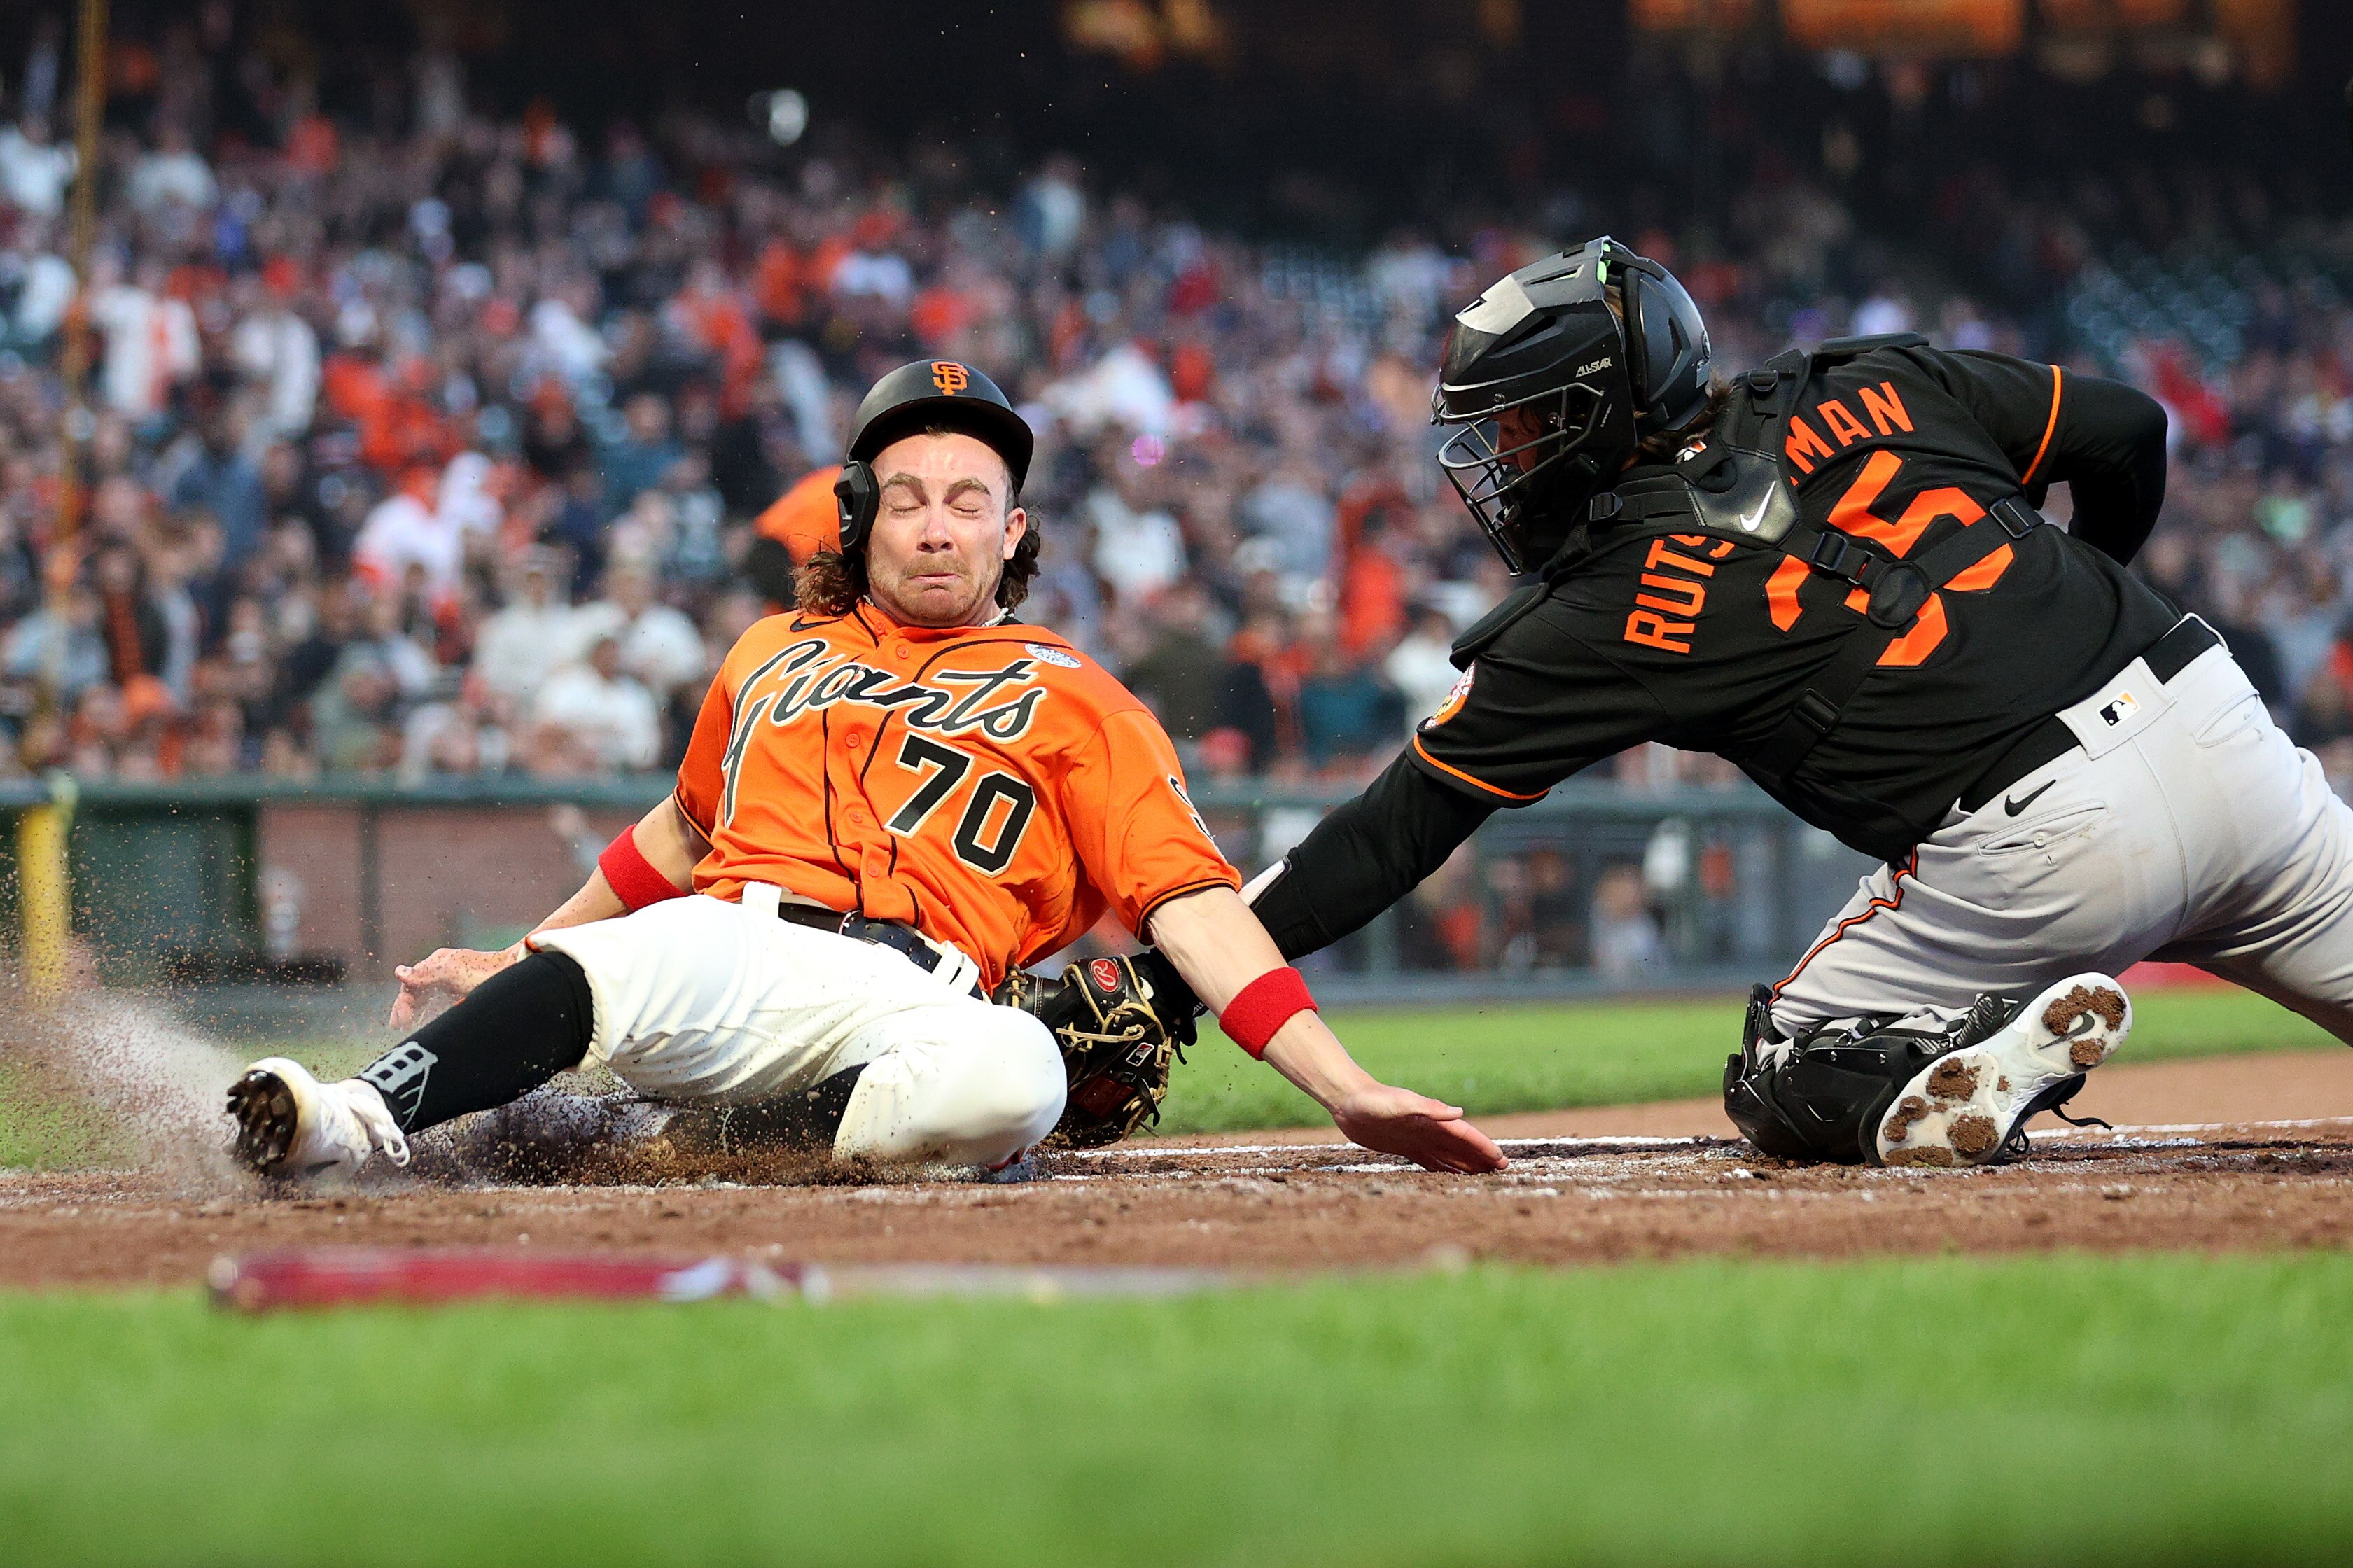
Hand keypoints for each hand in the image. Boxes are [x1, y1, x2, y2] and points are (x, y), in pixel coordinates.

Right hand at [388, 941, 524, 1029]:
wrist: (516, 970)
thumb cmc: (484, 972)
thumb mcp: (449, 973)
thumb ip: (423, 974)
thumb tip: (399, 972)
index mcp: (438, 961)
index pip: (410, 982)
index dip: (402, 1003)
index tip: (398, 1022)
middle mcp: (445, 968)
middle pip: (419, 989)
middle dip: (408, 1007)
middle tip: (400, 1025)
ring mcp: (457, 978)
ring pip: (430, 995)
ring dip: (419, 1010)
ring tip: (411, 1024)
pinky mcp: (468, 989)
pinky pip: (444, 999)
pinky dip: (435, 1010)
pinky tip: (433, 1020)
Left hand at [1329, 1083, 1506, 1173]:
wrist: (1348, 1100)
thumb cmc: (1374, 1099)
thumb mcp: (1400, 1103)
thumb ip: (1429, 1108)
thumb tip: (1459, 1112)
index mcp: (1432, 1119)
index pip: (1464, 1135)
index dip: (1483, 1147)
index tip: (1501, 1159)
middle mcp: (1429, 1129)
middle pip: (1461, 1146)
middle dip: (1481, 1157)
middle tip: (1502, 1170)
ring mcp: (1418, 1139)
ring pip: (1449, 1155)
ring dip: (1466, 1164)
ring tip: (1484, 1175)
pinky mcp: (1405, 1147)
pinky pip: (1431, 1161)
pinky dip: (1444, 1169)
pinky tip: (1452, 1176)